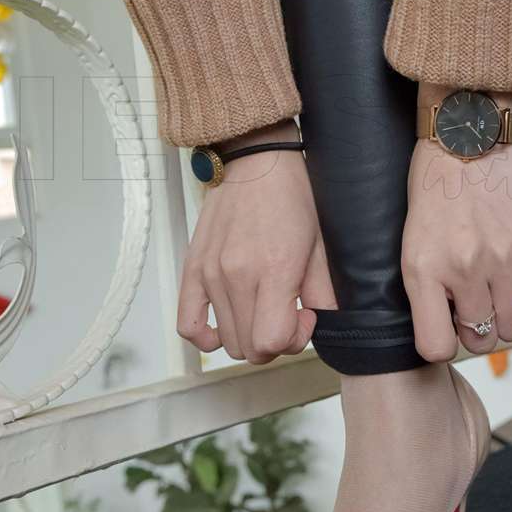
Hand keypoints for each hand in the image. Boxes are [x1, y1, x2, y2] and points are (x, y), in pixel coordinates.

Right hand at [177, 121, 334, 362]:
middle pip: (249, 349)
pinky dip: (205, 337)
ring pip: (226, 342)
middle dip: (275, 342)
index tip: (304, 317)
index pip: (271, 342)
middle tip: (288, 314)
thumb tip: (320, 324)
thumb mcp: (322, 247)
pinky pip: (188, 324)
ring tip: (263, 309)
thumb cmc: (291, 197)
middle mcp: (236, 276)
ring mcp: (211, 274)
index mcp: (273, 270)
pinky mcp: (193, 269)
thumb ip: (323, 294)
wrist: (257, 162)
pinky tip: (226, 326)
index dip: (294, 340)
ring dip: (249, 336)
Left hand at [402, 94, 511, 359]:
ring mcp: (503, 257)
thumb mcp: (411, 240)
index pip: (435, 347)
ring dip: (510, 322)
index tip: (446, 329)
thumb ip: (427, 285)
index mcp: (423, 270)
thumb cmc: (434, 187)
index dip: (443, 344)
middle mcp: (463, 268)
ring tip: (502, 301)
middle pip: (480, 339)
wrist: (466, 136)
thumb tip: (449, 325)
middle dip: (478, 331)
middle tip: (476, 309)